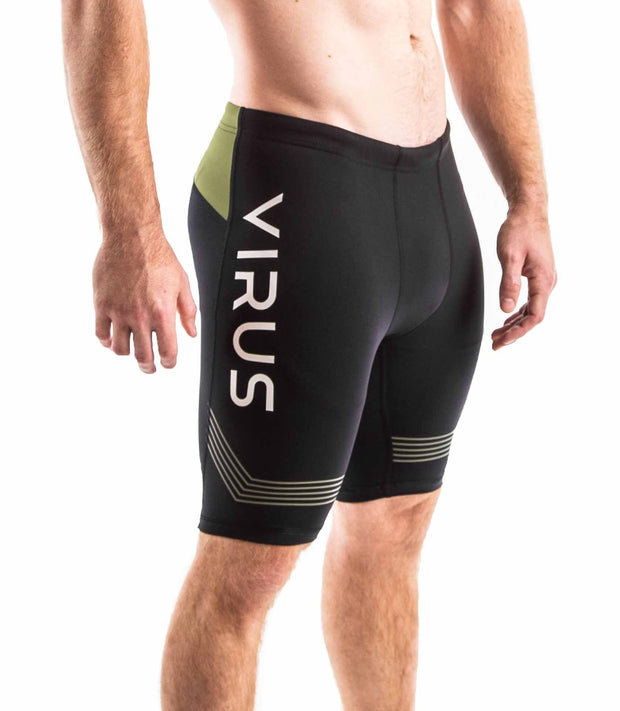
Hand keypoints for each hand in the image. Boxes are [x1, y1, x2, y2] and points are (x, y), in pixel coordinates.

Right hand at [93, 225, 196, 372]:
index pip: (167, 351)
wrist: (131, 236)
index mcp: (163, 313)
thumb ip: (188, 311)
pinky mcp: (101, 304)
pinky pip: (101, 333)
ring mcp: (118, 311)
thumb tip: (191, 334)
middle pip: (142, 356)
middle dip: (148, 366)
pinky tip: (113, 340)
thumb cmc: (160, 257)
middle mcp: (140, 316)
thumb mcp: (182, 283)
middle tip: (150, 367)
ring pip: (120, 349)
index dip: (168, 362)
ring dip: (128, 354)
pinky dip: (107, 342)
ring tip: (132, 352)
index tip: (168, 363)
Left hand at [492, 207, 556, 349]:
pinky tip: (507, 318)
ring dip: (514, 324)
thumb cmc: (519, 230)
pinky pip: (530, 301)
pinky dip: (517, 312)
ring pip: (531, 310)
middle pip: (532, 316)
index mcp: (543, 280)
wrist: (528, 211)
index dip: (519, 332)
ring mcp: (543, 280)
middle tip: (495, 344)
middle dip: (514, 333)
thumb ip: (508, 283)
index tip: (502, 341)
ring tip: (497, 336)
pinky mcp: (537, 276)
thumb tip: (505, 308)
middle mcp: (547, 282)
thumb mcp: (510, 256)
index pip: (535, 315)